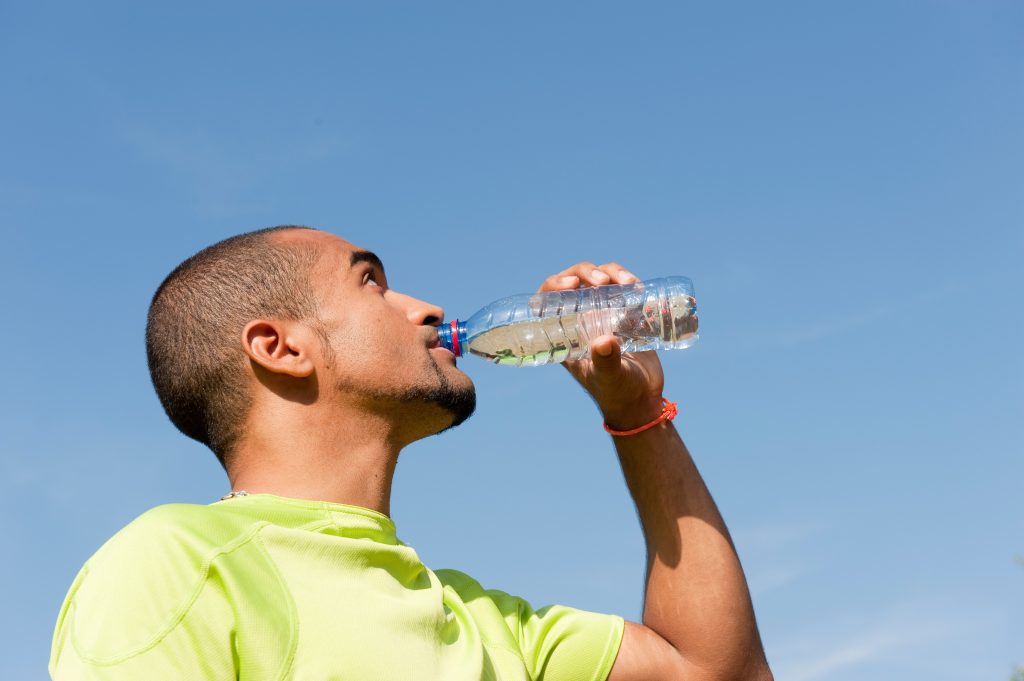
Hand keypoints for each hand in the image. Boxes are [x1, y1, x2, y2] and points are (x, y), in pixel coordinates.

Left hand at [537, 262, 665, 430]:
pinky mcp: (625, 314)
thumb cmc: (617, 394)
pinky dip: (628, 281)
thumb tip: (604, 342)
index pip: (547, 302)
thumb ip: (606, 363)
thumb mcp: (609, 379)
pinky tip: (637, 287)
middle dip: (585, 273)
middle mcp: (580, 321)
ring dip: (610, 273)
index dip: (553, 285)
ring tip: (627, 282)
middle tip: (601, 280)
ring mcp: (603, 315)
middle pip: (574, 282)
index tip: (569, 284)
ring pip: (599, 280)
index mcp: (565, 335)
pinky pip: (622, 288)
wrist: (643, 401)